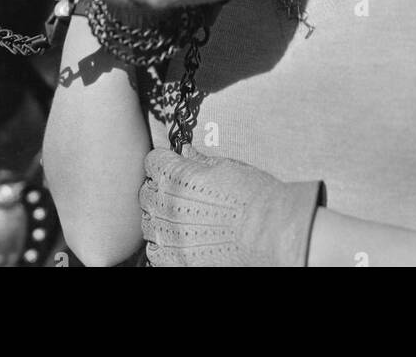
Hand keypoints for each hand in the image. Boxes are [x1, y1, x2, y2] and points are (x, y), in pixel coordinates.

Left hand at [138, 144, 322, 266]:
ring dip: (157, 217)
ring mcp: (171, 237)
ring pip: (147, 224)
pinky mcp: (179, 262)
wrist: (270, 233)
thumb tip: (186, 153)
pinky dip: (160, 246)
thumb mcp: (226, 167)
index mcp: (177, 176)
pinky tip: (175, 240)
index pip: (152, 161)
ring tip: (175, 217)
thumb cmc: (254, 197)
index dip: (163, 160)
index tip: (170, 163)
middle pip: (145, 192)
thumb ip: (199, 161)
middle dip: (157, 187)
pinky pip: (154, 254)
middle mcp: (168, 206)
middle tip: (174, 189)